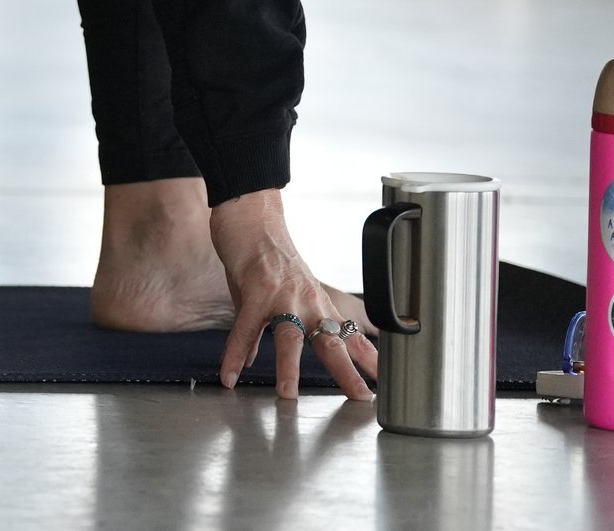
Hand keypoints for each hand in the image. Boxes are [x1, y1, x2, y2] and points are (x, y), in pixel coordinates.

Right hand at [210, 190, 377, 399]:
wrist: (251, 215)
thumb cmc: (263, 253)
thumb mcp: (273, 293)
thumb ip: (264, 328)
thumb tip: (251, 359)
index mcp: (316, 302)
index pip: (348, 335)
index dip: (367, 359)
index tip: (384, 383)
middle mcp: (306, 301)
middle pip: (331, 341)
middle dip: (346, 372)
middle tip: (360, 398)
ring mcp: (281, 296)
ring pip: (290, 337)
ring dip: (289, 367)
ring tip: (287, 395)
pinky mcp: (254, 292)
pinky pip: (245, 329)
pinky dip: (236, 353)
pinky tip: (230, 375)